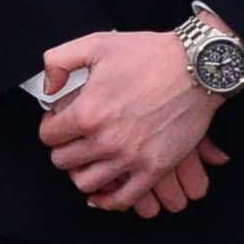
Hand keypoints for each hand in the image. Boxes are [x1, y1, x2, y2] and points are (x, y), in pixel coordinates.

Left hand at [35, 30, 230, 215]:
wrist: (195, 68)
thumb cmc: (148, 54)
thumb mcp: (95, 44)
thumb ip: (58, 61)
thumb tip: (48, 90)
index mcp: (87, 112)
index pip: (49, 136)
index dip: (52, 127)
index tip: (61, 122)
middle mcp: (105, 140)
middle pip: (63, 162)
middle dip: (65, 149)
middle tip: (75, 139)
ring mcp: (130, 158)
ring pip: (86, 184)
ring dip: (83, 172)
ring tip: (90, 159)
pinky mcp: (154, 169)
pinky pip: (122, 200)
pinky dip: (109, 199)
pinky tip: (107, 187)